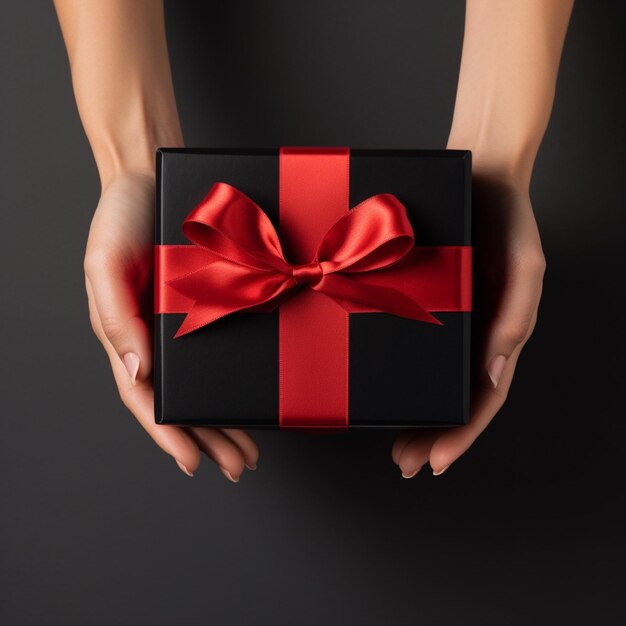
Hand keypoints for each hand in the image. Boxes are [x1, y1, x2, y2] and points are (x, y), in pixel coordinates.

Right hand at [84, 172, 258, 480]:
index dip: (169, 434)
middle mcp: (156, 337)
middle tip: (238, 467)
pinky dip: (236, 377)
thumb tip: (137, 370)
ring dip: (226, 419)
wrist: (151, 177)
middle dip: (209, 438)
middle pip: (183, 400)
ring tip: (249, 451)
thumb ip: (116, 317)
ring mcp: (184, 325)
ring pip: (206, 383)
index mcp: (127, 334)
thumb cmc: (120, 218)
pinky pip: (223, 350)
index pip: (147, 397)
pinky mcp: (209, 306)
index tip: (194, 463)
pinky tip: (251, 396)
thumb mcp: (106, 264)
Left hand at [392, 174, 545, 476]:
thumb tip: (493, 373)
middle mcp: (471, 333)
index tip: (435, 463)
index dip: (461, 434)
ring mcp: (446, 320)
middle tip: (403, 463)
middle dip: (430, 436)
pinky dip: (394, 370)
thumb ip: (515, 318)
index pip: (482, 398)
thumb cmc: (509, 217)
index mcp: (498, 334)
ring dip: (412, 414)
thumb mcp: (524, 266)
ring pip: (428, 378)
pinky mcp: (421, 299)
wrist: (479, 172)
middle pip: (452, 398)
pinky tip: (378, 387)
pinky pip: (407, 341)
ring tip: (391, 444)